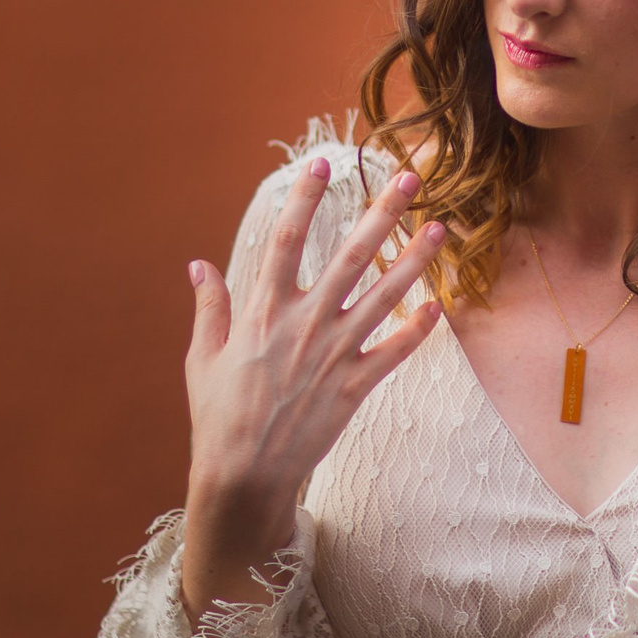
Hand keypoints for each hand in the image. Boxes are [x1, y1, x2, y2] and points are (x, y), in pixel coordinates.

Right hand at [178, 160, 444, 617]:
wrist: (243, 475)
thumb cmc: (217, 415)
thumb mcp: (202, 358)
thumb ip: (209, 308)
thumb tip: (197, 265)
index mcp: (262, 310)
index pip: (286, 240)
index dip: (305, 198)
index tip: (323, 162)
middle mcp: (302, 324)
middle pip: (349, 256)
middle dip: (381, 213)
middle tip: (409, 179)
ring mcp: (331, 355)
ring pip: (382, 297)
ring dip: (414, 261)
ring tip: (441, 228)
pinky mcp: (352, 387)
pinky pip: (392, 352)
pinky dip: (415, 330)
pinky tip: (438, 305)